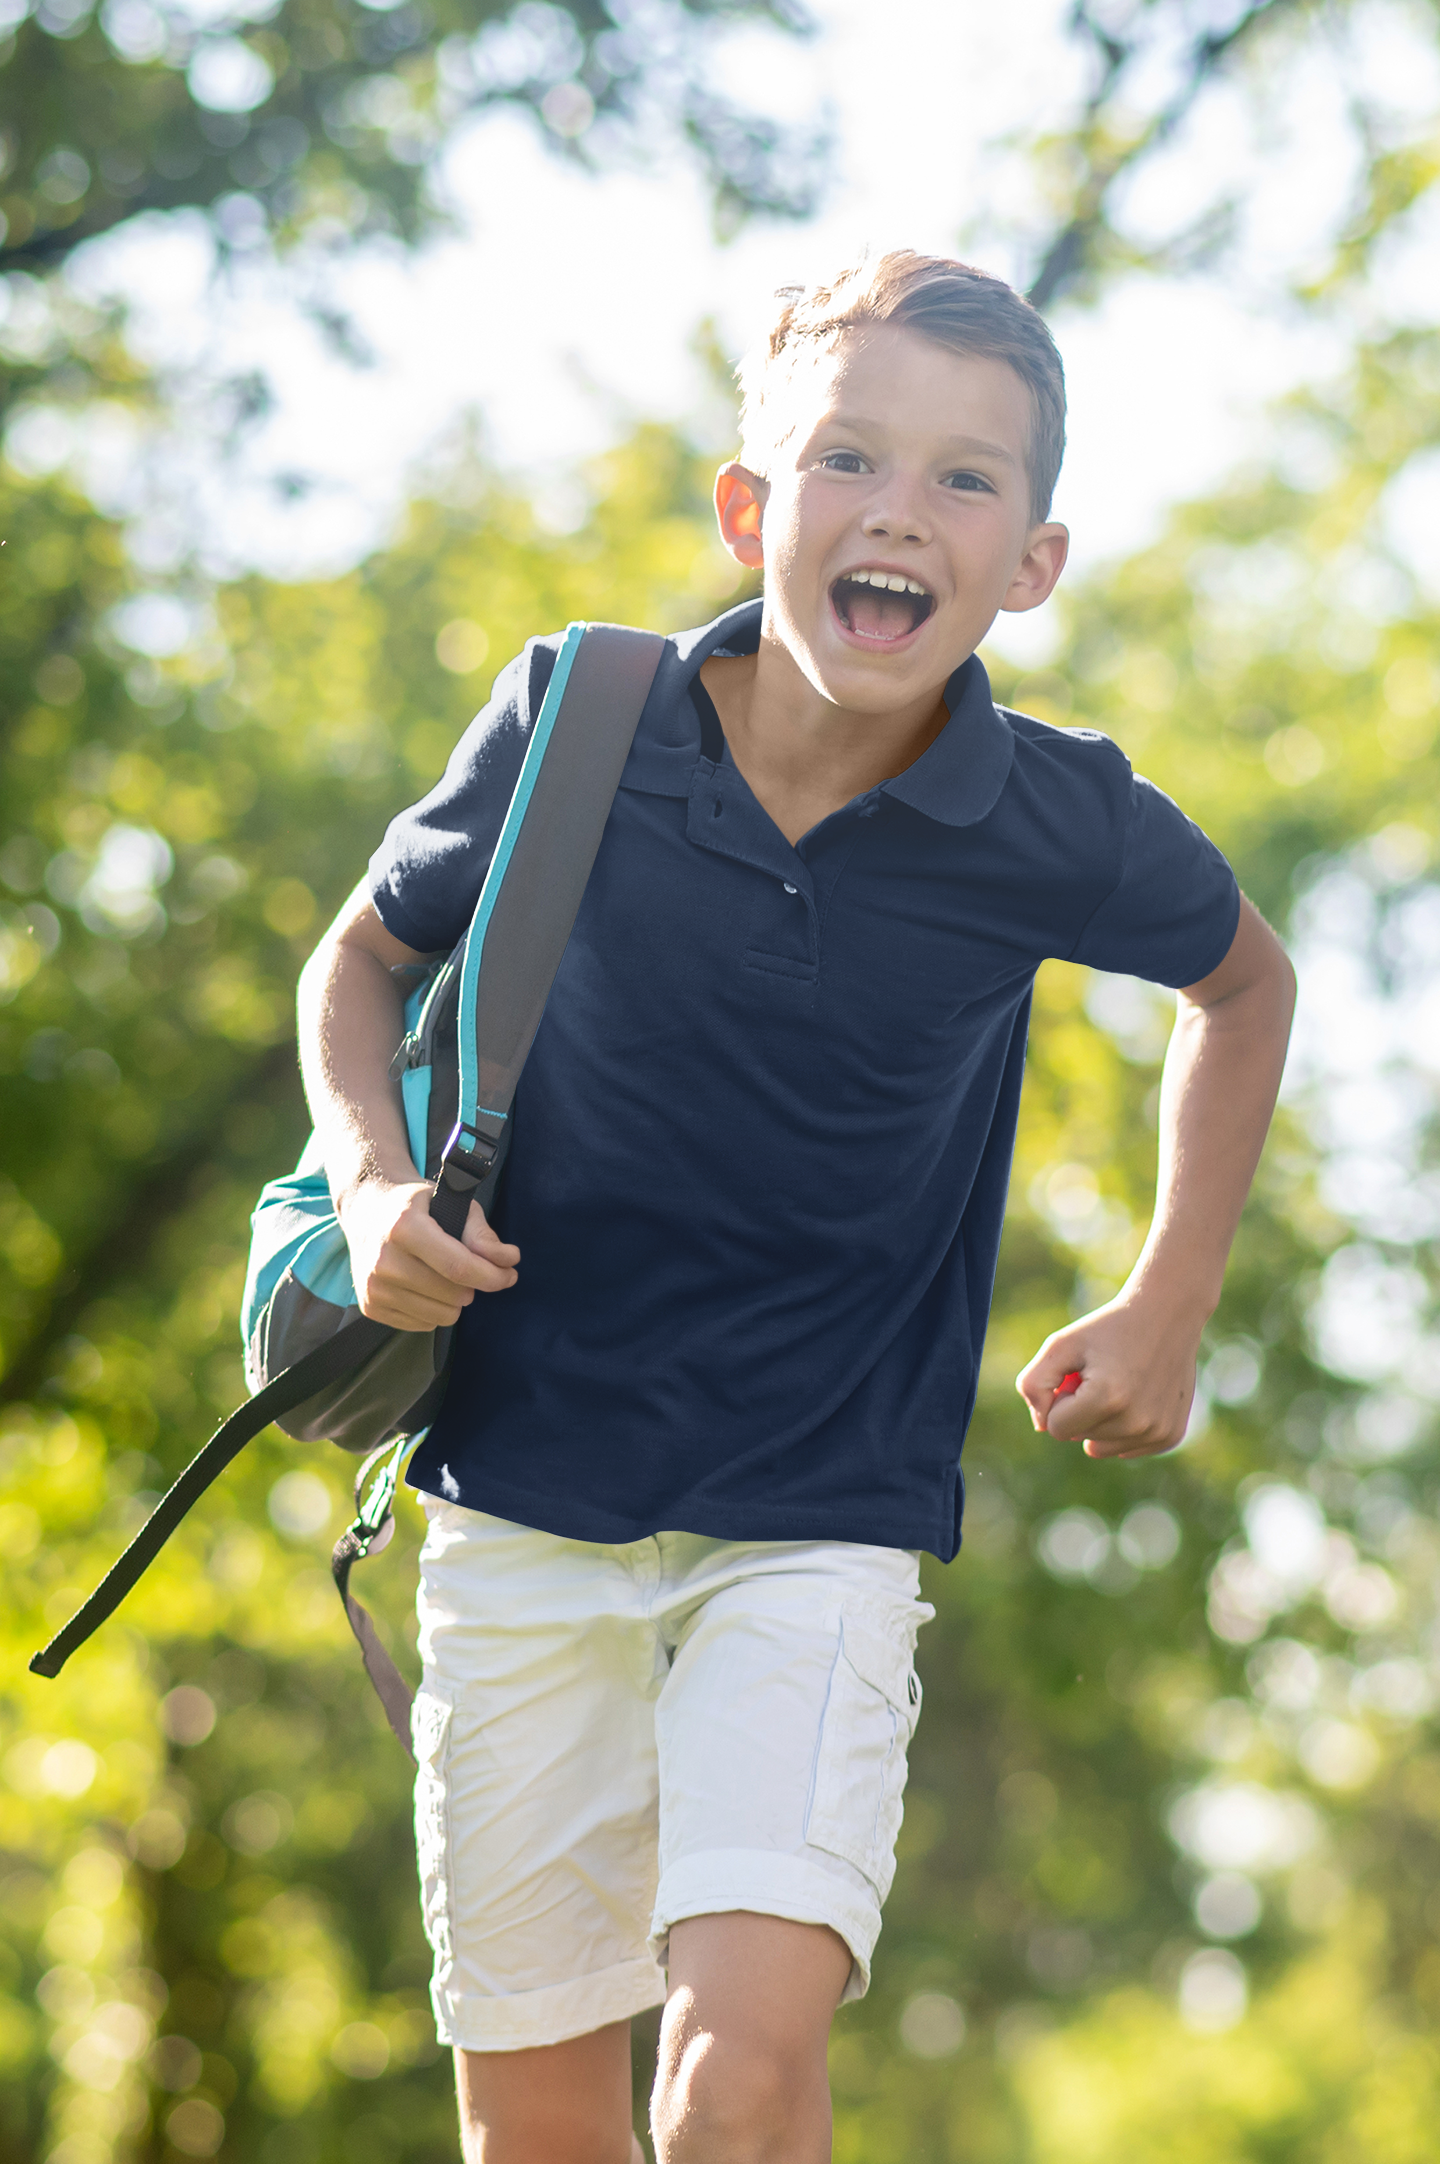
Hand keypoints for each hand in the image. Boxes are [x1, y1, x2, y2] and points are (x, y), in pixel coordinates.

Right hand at [338, 1176, 519, 1329]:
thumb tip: (508, 1261)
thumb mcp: (452, 1203)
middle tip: (468, 1268)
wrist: (367, 1209)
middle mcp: (384, 1260)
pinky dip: (434, 1309)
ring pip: (442, 1315)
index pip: (459, 1267)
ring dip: (454, 1300)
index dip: (492, 1276)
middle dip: (474, 1285)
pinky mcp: (370, 1306)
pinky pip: (423, 1325)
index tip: (509, 1275)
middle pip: (453, 1295)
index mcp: (405, 1227)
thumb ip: (482, 1233)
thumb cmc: (418, 1206)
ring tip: (444, 1275)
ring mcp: (373, 1286)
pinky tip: (424, 1285)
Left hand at [1015, 1294, 1199, 1459]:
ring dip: (1101, 1420)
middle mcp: (1136, 1422)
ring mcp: (1157, 1432)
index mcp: (1106, 1398)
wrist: (1167, 1316)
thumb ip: (1034, 1384)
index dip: (1060, 1398)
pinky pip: (1126, 1448)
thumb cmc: (1107, 1329)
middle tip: (1103, 1373)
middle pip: (1080, 1437)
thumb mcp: (1060, 1345)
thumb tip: (1043, 1426)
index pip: (1056, 1428)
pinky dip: (1124, 1427)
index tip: (1079, 1373)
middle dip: (1081, 1408)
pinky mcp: (1171, 1436)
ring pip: (1102, 1447)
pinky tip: (1138, 1396)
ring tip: (1120, 1385)